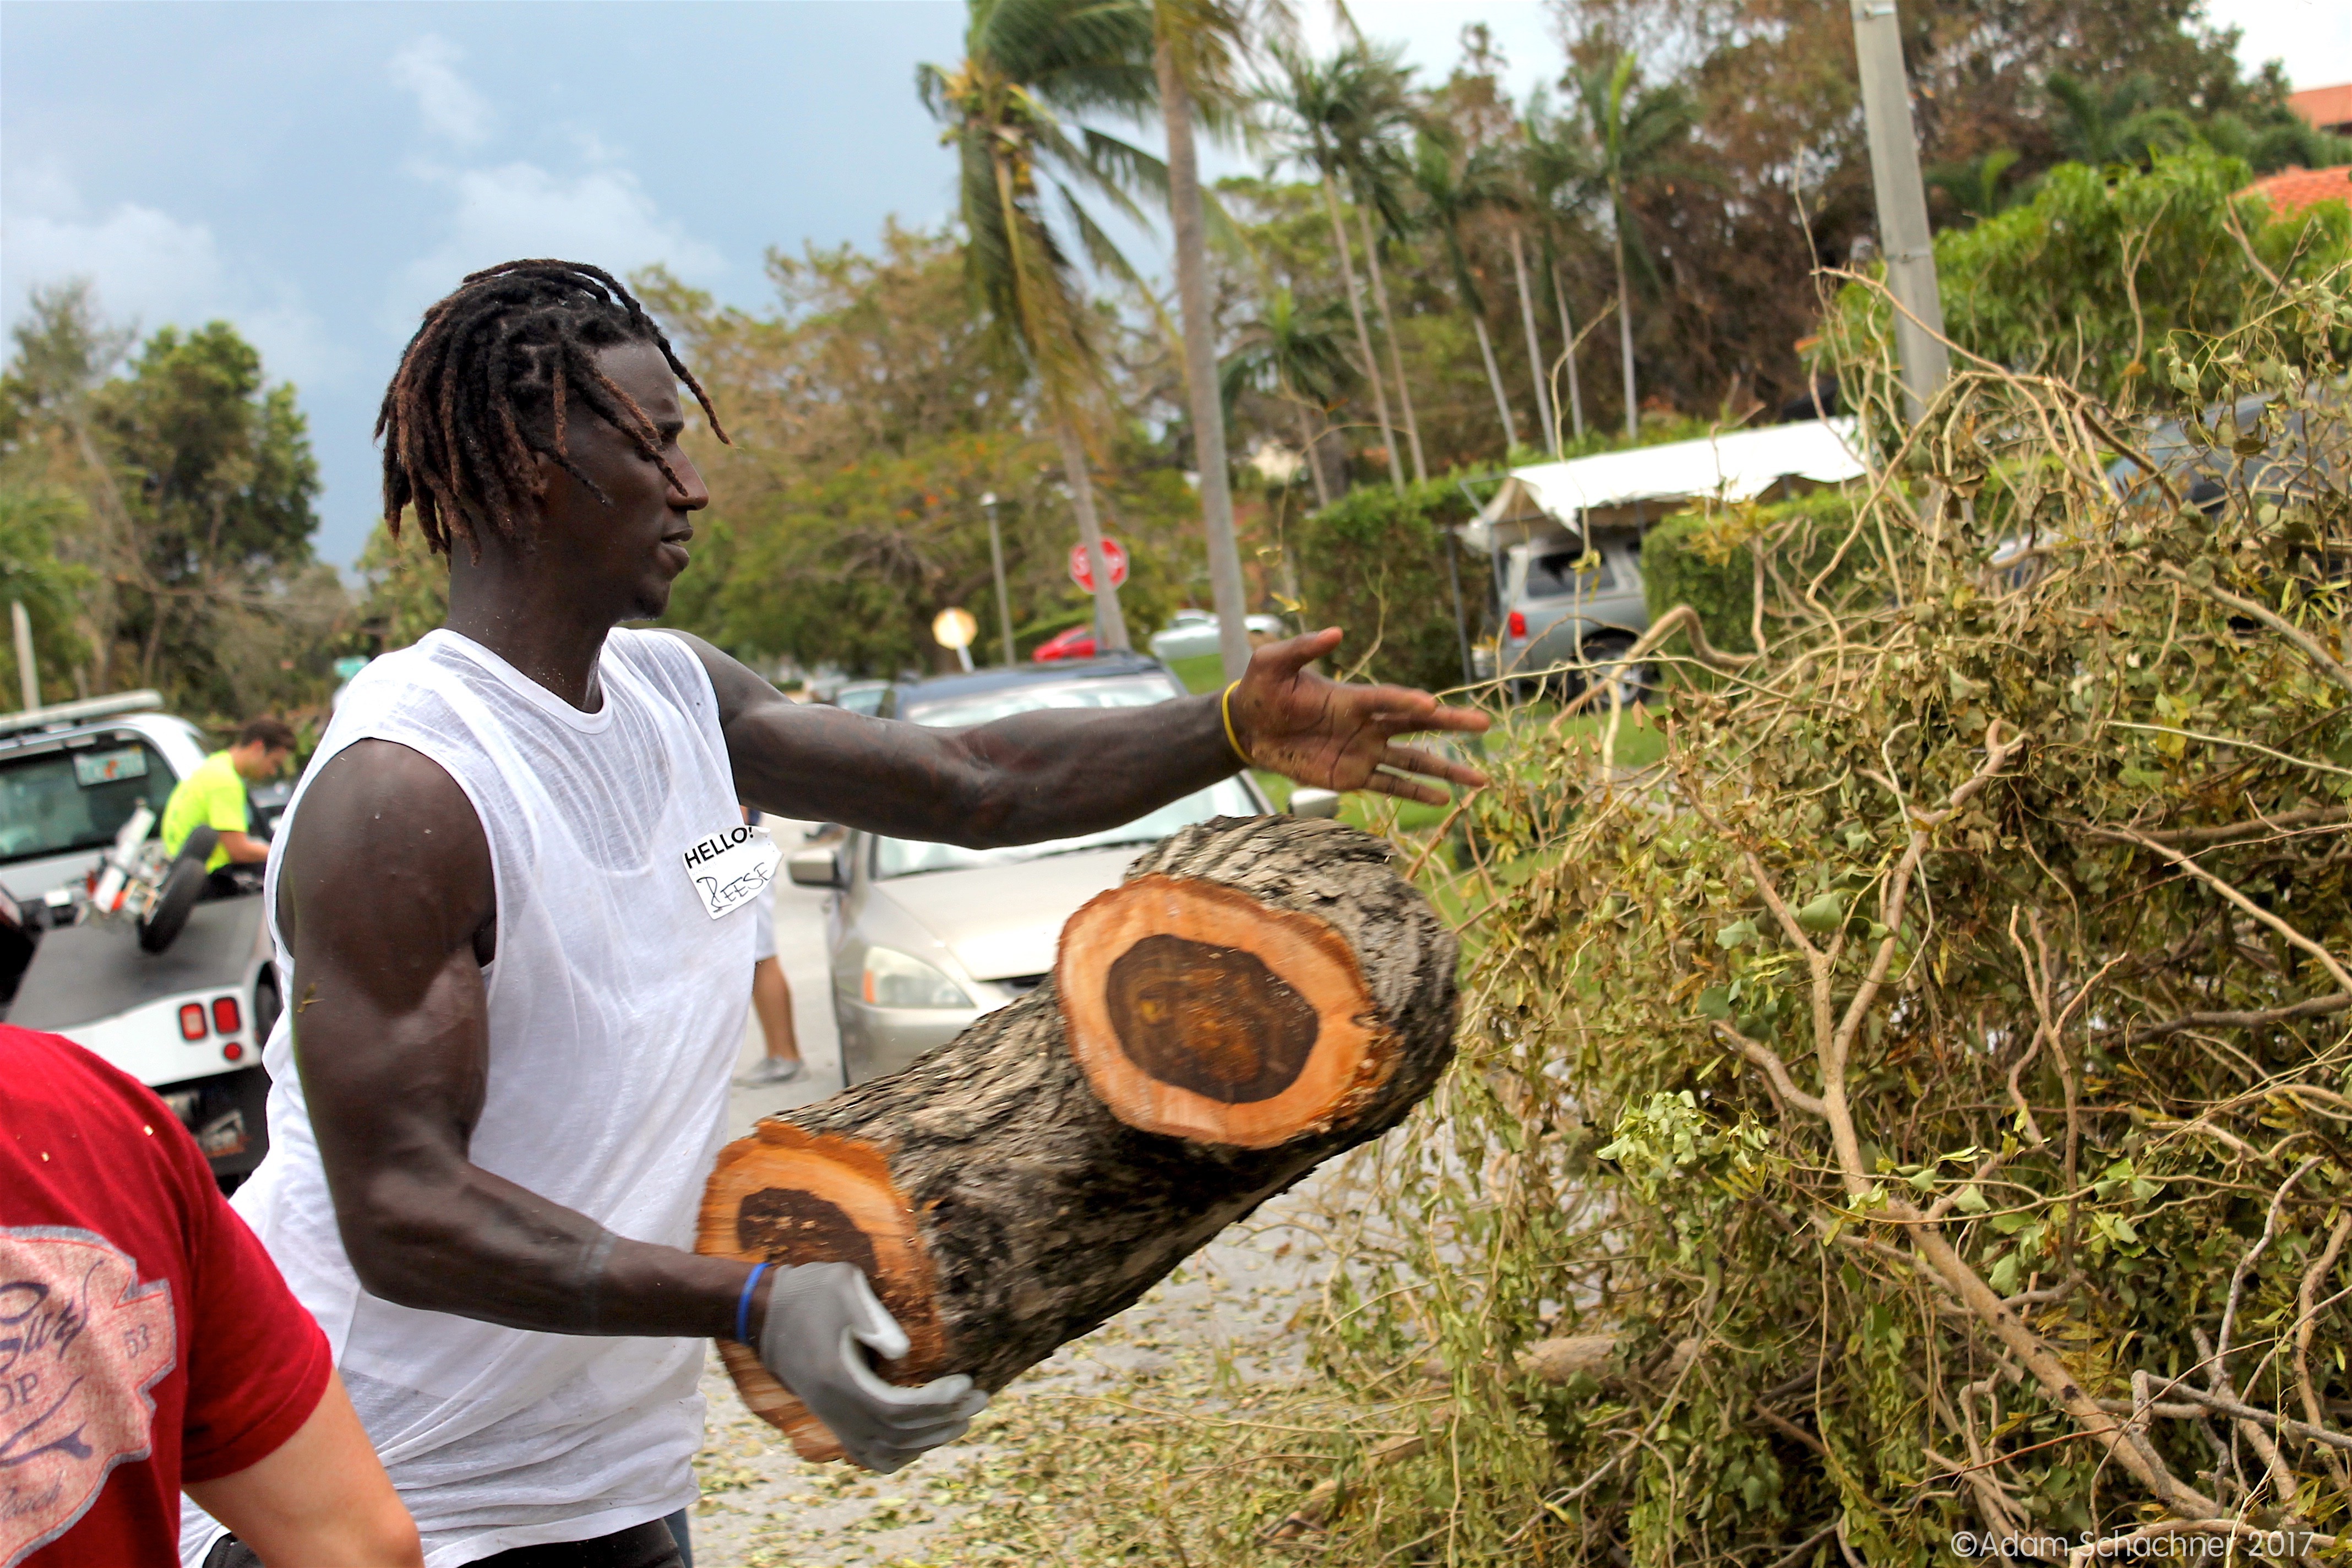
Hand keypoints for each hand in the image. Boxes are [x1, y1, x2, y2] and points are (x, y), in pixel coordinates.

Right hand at [757, 1262, 986, 1473]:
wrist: (764, 1311)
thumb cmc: (809, 1290)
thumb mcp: (841, 1286)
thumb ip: (872, 1316)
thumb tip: (904, 1353)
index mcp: (837, 1378)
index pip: (895, 1408)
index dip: (935, 1402)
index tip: (966, 1381)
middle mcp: (833, 1407)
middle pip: (897, 1433)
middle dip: (944, 1419)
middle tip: (981, 1398)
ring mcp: (831, 1417)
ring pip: (885, 1450)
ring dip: (929, 1438)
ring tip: (964, 1417)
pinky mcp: (832, 1417)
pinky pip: (869, 1453)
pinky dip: (901, 1453)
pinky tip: (925, 1437)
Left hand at [1227, 629, 1490, 805]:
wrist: (1247, 727)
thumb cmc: (1262, 689)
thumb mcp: (1273, 663)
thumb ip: (1302, 648)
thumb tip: (1336, 632)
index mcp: (1352, 697)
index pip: (1387, 700)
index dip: (1407, 702)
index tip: (1431, 705)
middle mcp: (1366, 724)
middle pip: (1416, 726)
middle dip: (1451, 725)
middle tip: (1485, 723)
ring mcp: (1362, 752)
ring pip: (1413, 761)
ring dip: (1445, 770)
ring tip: (1479, 779)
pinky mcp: (1351, 776)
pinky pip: (1389, 786)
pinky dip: (1415, 793)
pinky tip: (1441, 800)